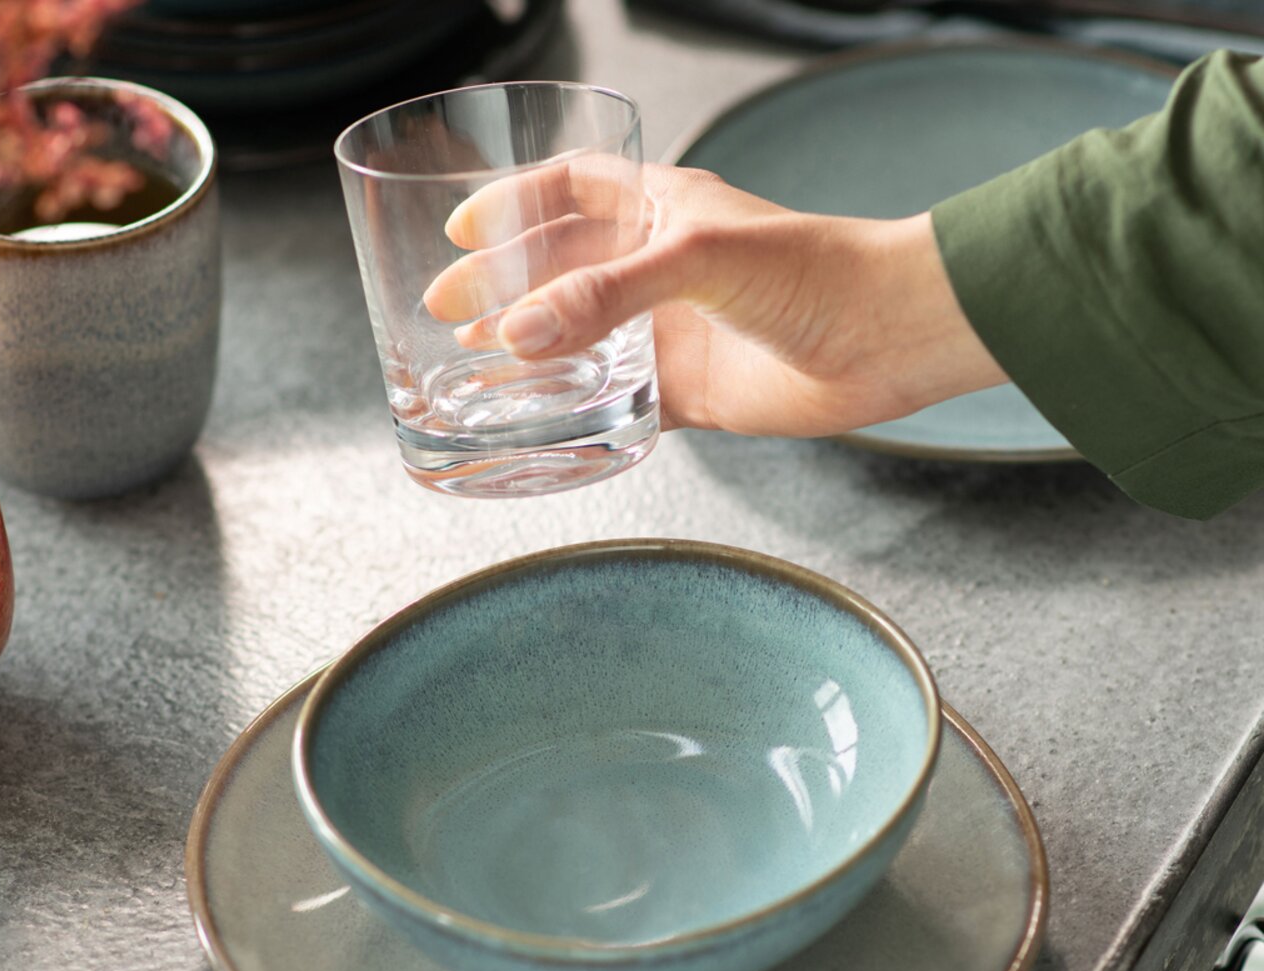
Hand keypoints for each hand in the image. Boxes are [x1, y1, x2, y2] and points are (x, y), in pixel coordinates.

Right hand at [425, 160, 1007, 435]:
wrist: (883, 339)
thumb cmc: (812, 270)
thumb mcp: (698, 259)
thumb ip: (607, 294)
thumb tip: (518, 334)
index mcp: (661, 208)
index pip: (569, 191)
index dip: (512, 204)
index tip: (462, 232)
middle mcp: (659, 267)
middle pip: (560, 270)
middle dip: (502, 287)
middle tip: (448, 312)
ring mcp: (671, 330)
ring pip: (581, 339)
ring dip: (531, 351)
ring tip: (475, 365)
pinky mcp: (688, 390)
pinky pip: (619, 401)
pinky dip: (581, 410)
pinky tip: (543, 418)